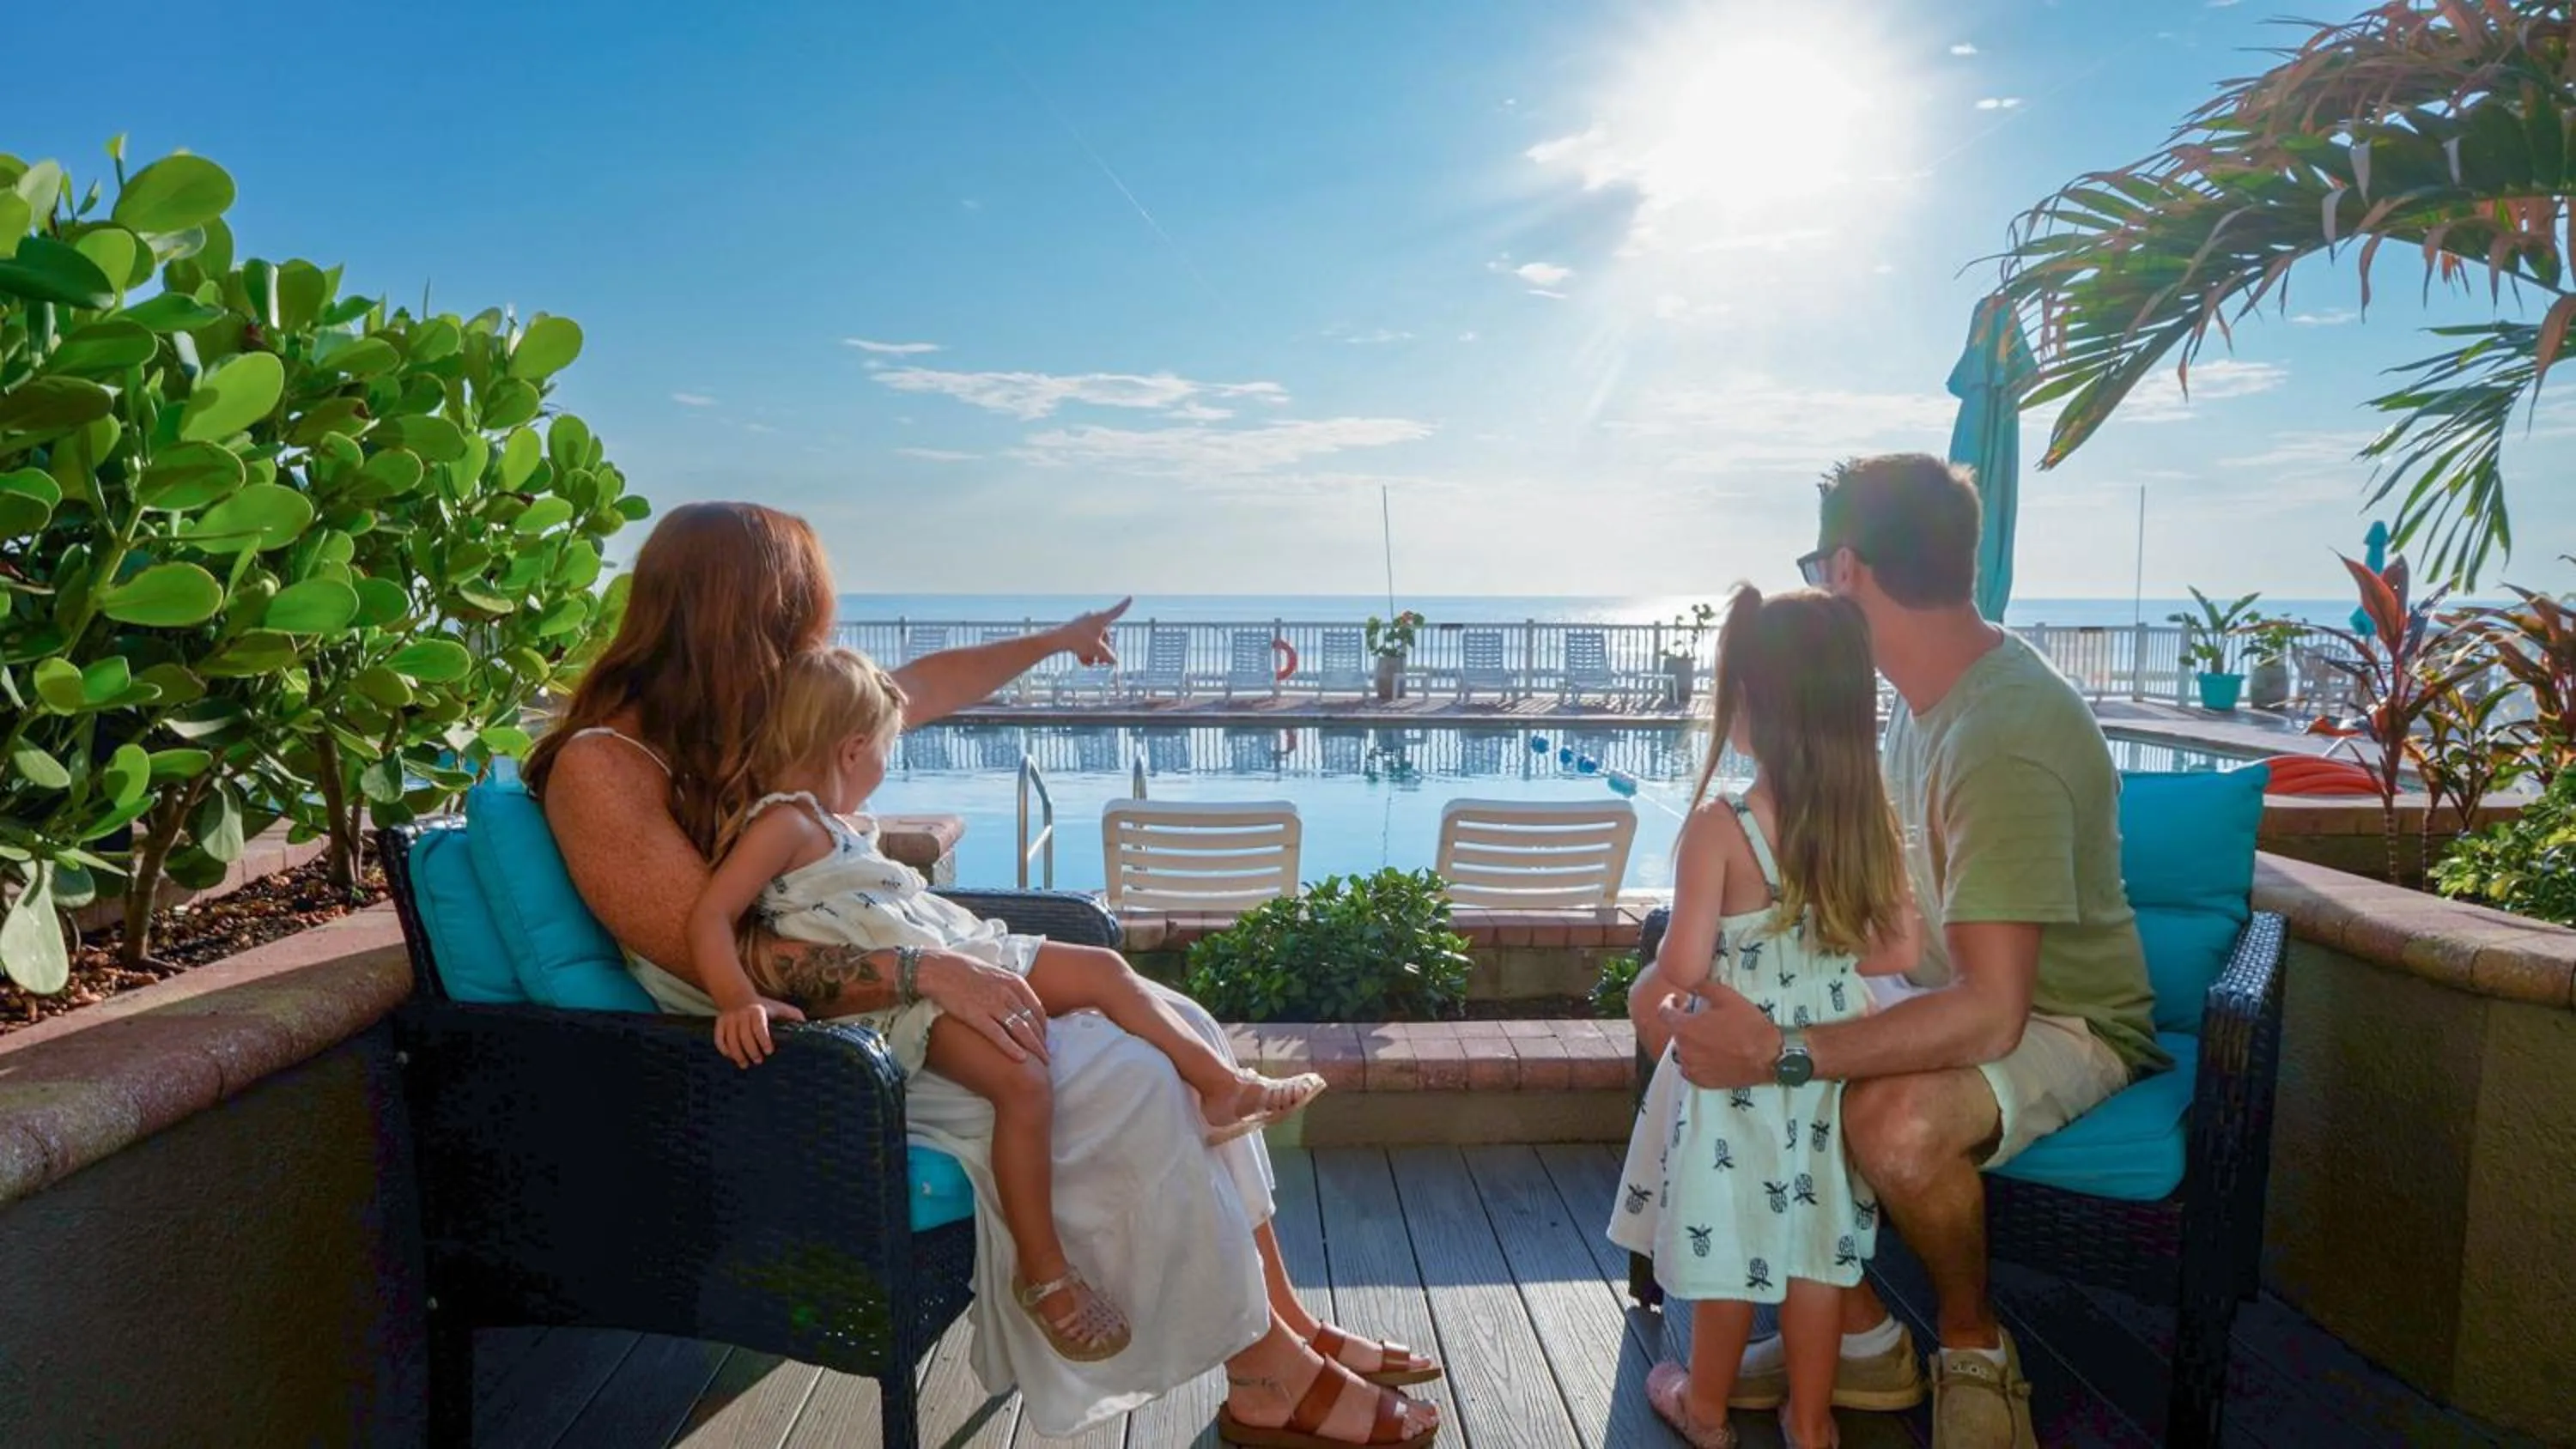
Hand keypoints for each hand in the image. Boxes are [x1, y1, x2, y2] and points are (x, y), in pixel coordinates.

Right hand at [714, 997, 805, 1069]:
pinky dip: (724, 1049)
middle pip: (744, 1036)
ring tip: (745, 1064)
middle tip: (759, 1061)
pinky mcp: (719, 1024)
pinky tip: (731, 1057)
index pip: (759, 1027)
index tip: (769, 1052)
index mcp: (757, 1010)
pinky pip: (719, 1039)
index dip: (764, 1040)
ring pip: (731, 1040)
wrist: (737, 996)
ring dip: (737, 1054)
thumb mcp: (777, 1006)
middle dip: (752, 1051)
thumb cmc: (762, 1005)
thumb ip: (791, 1014)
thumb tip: (806, 1023)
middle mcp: (741, 1014)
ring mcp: (729, 1019)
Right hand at [914, 949, 1050, 1062]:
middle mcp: (1008, 993)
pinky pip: (999, 1035)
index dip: (1044, 1027)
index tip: (1045, 1039)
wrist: (938, 969)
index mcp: (1014, 982)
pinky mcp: (977, 1016)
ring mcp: (993, 1005)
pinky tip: (1021, 1059)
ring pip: (1021, 1030)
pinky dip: (1012, 1047)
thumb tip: (1017, 1003)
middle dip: (1042, 1041)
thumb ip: (1008, 988)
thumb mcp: (994, 974)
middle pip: (1032, 1022)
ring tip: (1041, 1062)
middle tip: (1047, 1056)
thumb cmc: (963, 970)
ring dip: (1033, 1048)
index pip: (1038, 1008)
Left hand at [1056, 598, 1131, 666]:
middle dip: (1103, 649)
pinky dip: (1085, 650)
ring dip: (1093, 653)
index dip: (1124, 605)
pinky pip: (1085, 641)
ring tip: (1089, 662)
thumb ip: (1109, 656)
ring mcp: (1083, 623)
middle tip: (1101, 662)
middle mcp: (1092, 618)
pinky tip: (1081, 660)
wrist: (1057, 639)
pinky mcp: (1074, 630)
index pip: (1116, 611)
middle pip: (1105, 635)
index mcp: (1101, 618)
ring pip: (1094, 640)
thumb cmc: (1079, 641)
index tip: (1130, 597)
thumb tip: (1113, 661)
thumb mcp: (1098, 650)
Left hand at [1661, 983, 1783, 1089]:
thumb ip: (1702, 986)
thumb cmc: (1748, 1026)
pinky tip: (1711, 1053)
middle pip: (1675, 1031)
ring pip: (1683, 1050)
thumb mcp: (1726, 997)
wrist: (1769, 1057)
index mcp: (1685, 1028)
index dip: (1668, 1003)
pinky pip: (1690, 1068)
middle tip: (1702, 1017)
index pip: (1663, 1013)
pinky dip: (1695, 1060)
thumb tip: (1688, 981)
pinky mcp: (1701, 1082)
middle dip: (1685, 1021)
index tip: (1676, 1000)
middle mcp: (1683, 1050)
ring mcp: (1692, 1069)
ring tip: (1709, 1036)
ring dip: (1690, 1041)